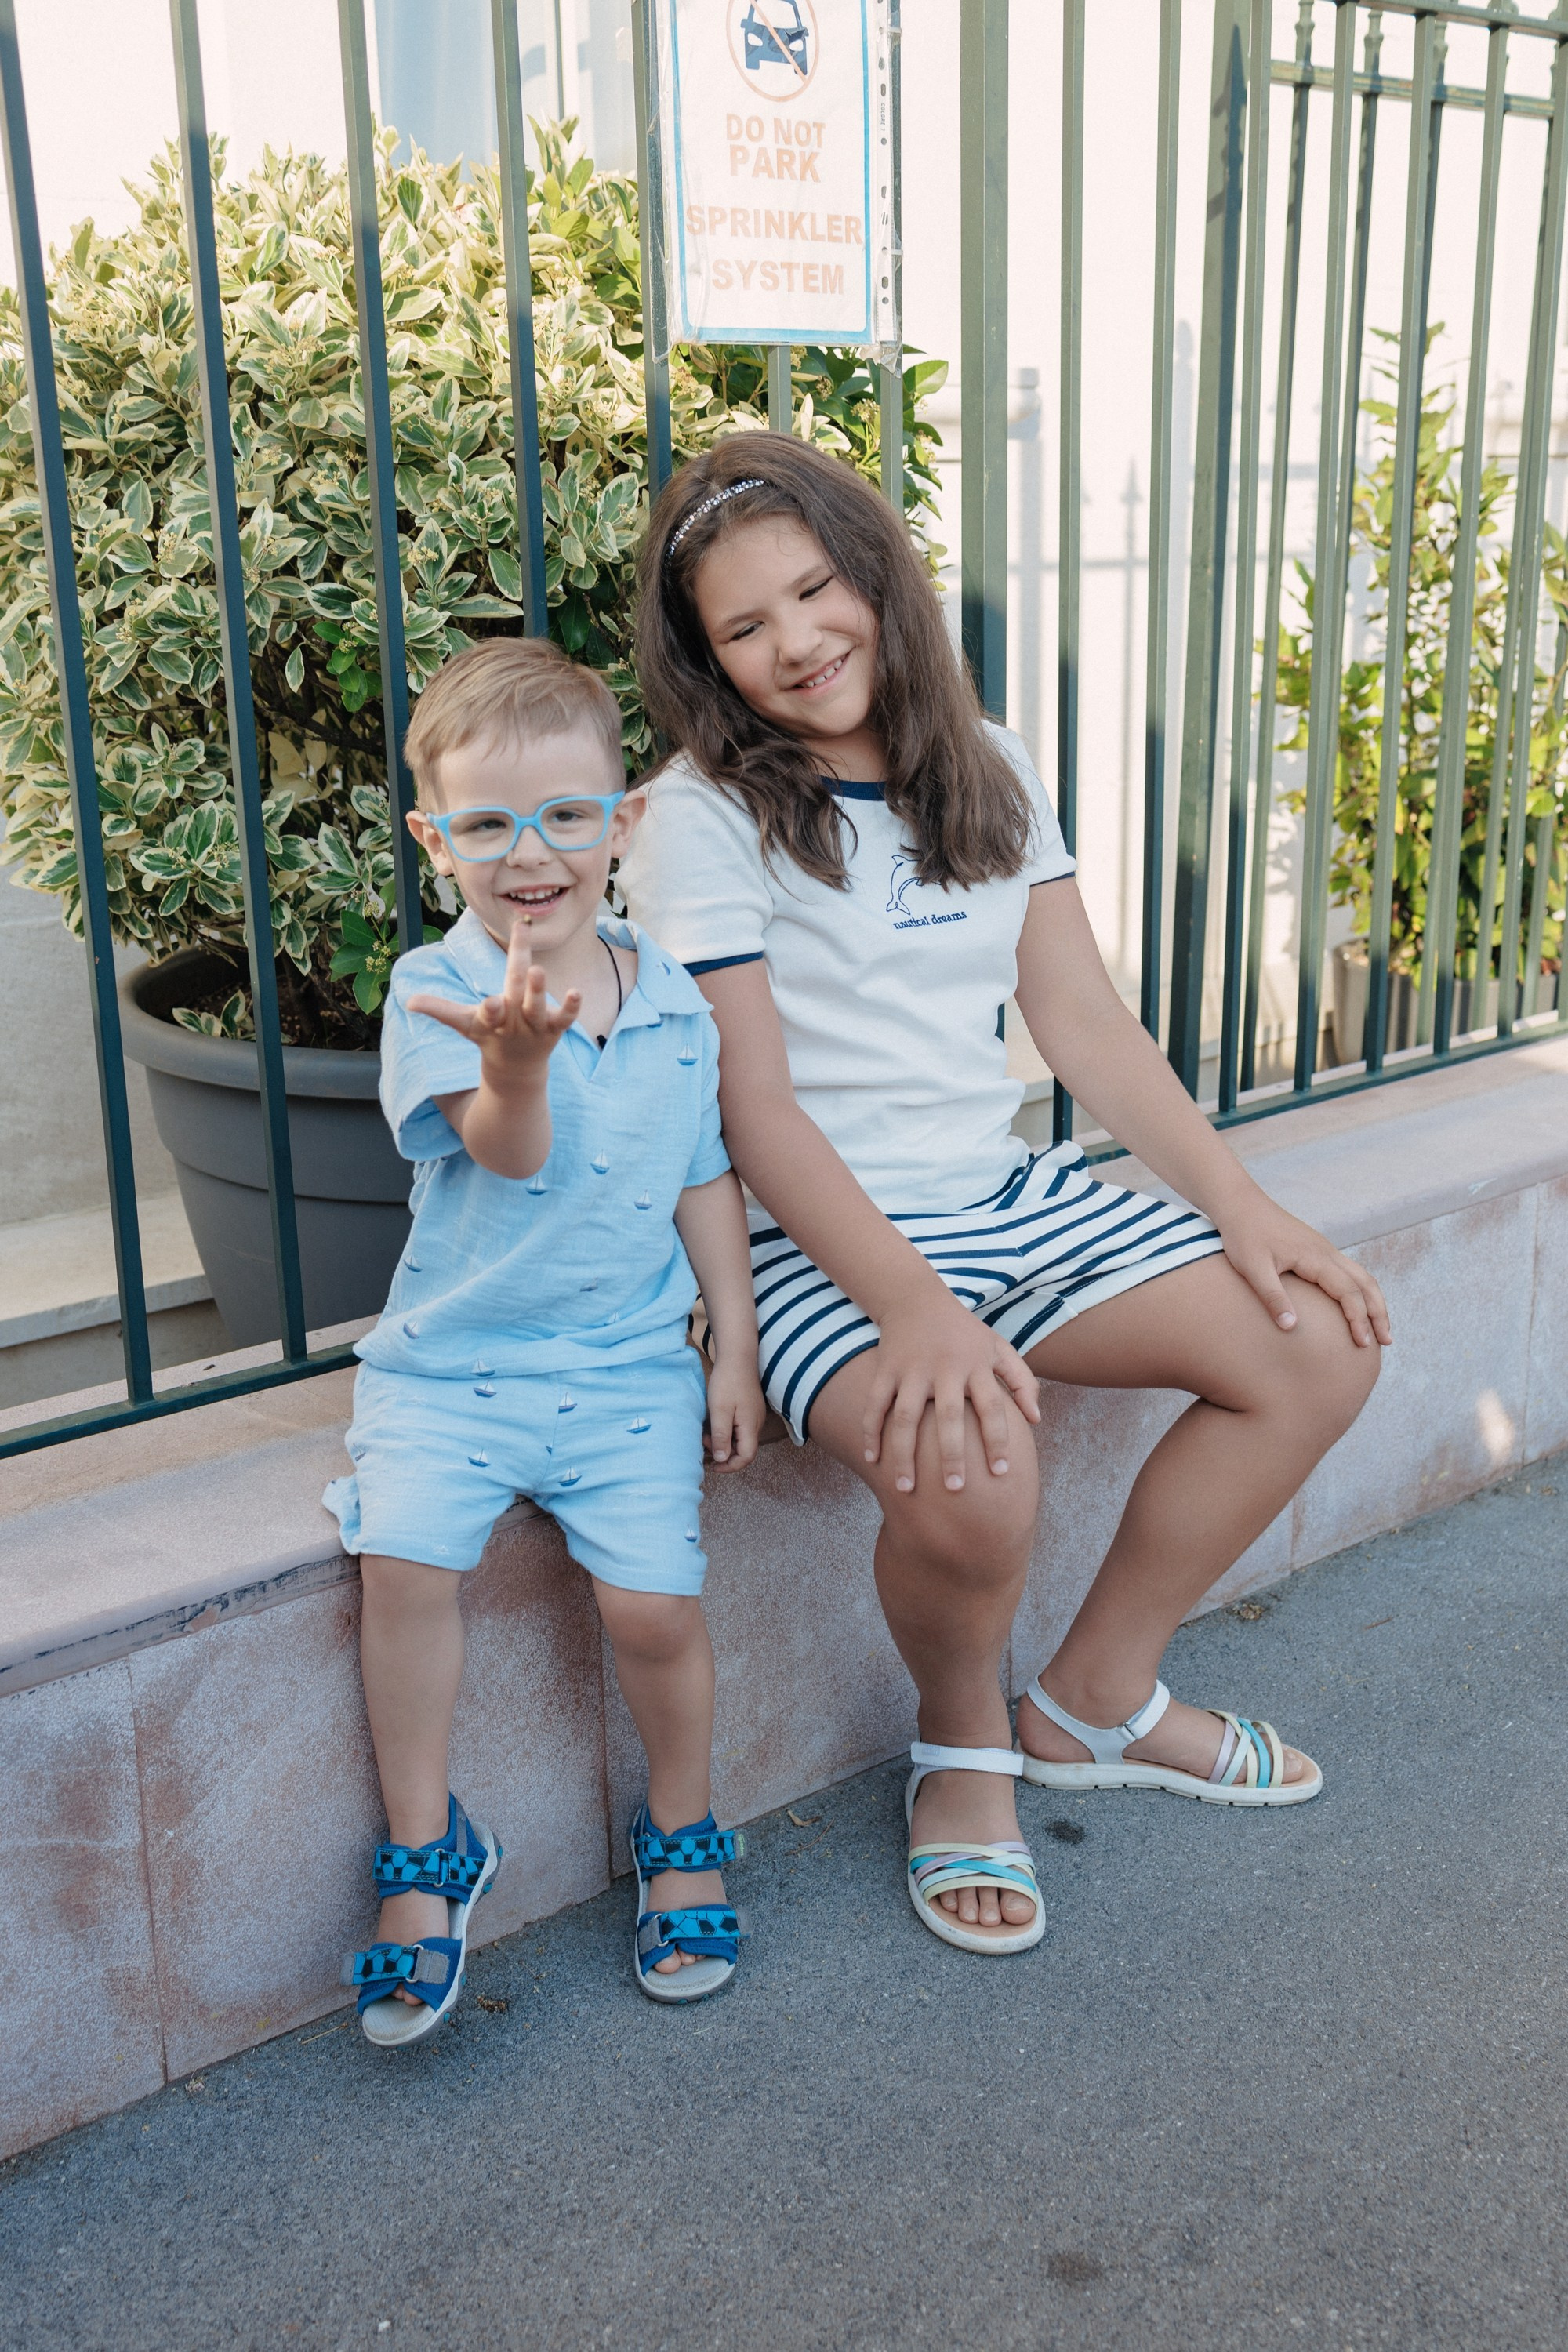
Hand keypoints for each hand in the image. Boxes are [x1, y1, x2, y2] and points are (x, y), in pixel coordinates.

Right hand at [407, 917, 577, 1081]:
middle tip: (531, 966)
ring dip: (541, 992)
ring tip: (541, 971)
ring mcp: (535, 1026)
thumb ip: (439, 1009)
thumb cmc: (488, 1038)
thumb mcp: (464, 1024)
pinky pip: (564, 1018)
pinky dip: (571, 1007)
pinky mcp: (553, 1029)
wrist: (515, 1072)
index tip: (491, 1004)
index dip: (491, 1010)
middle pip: (517, 998)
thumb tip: (408, 1001)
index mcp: (490, 1020)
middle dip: (523, 984)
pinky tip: (577, 993)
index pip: (489, 1011)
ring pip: (538, 1008)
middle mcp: (514, 1022)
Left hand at [704, 1352, 765, 1471]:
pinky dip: (726, 1431)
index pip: (746, 1457)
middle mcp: (756, 1423)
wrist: (737, 1356)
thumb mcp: (719, 1411)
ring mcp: (753, 1415)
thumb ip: (721, 1436)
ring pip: (740, 1439)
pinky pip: (739, 1428)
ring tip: (706, 1434)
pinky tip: (714, 1423)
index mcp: (750, 1426)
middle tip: (704, 1444)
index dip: (730, 1466)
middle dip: (724, 1453)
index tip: (713, 1465)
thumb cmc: (727, 1382)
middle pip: (744, 1450)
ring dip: (724, 1441)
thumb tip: (722, 1459)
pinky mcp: (749, 1408)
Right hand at [862, 1287, 1039, 1495]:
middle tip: (955, 1488)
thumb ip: (1021, 1381)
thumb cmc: (964, 1331)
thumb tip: (1037, 1420)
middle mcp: (945, 1368)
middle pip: (949, 1417)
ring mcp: (912, 1370)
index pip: (992, 1407)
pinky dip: (870, 1432)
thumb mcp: (998, 1347)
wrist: (915, 1297)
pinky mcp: (886, 1369)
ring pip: (906, 1417)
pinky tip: (872, 1461)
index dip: (998, 1440)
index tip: (1000, 1473)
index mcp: (976, 1365)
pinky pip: (875, 1405)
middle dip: (951, 1454)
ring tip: (905, 1489)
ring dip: (904, 1454)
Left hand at [1217, 1192, 1391, 1348]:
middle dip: (1379, 1313)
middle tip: (1387, 1341)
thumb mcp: (1252, 1268)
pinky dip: (1361, 1291)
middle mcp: (1327, 1252)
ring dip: (1374, 1301)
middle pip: (1365, 1284)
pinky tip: (1356, 1305)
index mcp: (1315, 1258)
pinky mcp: (1317, 1250)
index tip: (1363, 1343)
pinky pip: (1349, 1272)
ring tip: (1380, 1327)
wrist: (1241, 1204)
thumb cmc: (1244, 1236)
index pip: (1348, 1292)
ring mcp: (1324, 1250)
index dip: (1358, 1319)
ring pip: (1361, 1276)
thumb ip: (1272, 1297)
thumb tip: (1291, 1327)